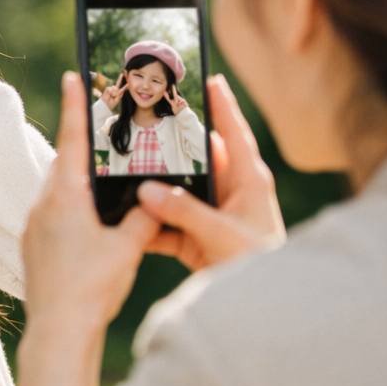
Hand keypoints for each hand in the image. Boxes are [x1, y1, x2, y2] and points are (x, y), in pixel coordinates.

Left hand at [16, 72, 160, 385]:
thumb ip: (145, 217)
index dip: (75, 106)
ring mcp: (35, 227)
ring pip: (60, 193)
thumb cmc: (92, 288)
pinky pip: (54, 217)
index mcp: (66, 197)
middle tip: (103, 133)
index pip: (72, 140)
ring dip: (80, 186)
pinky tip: (92, 228)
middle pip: (66, 167)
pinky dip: (73, 212)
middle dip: (85, 151)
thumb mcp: (128, 248)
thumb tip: (158, 198)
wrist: (59, 331)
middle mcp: (44, 206)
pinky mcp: (33, 247)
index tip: (72, 77)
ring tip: (106, 185)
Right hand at [138, 75, 284, 270]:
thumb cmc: (256, 266)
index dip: (223, 106)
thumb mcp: (222, 235)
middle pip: (196, 159)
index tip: (211, 78)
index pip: (233, 134)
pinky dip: (148, 223)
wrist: (262, 307)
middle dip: (170, 145)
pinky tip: (126, 217)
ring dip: (153, 188)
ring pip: (176, 191)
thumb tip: (147, 190)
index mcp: (249, 182)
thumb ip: (184, 211)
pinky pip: (166, 223)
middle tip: (146, 120)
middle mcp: (229, 193)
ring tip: (125, 168)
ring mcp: (211, 215)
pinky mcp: (195, 238)